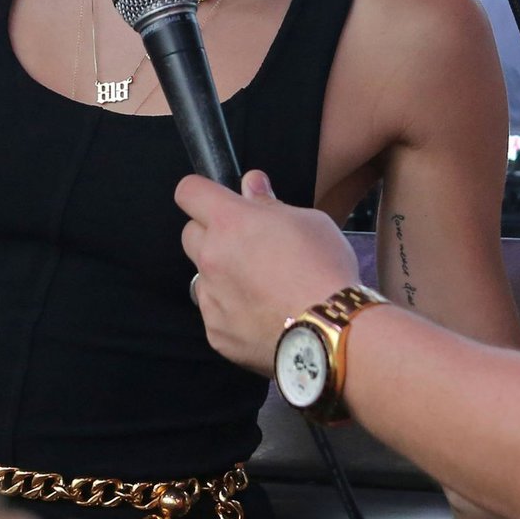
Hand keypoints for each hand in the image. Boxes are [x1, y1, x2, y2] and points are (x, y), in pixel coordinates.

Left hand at [177, 171, 360, 375]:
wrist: (329, 330)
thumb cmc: (325, 269)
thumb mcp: (310, 221)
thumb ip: (271, 204)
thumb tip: (252, 186)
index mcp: (231, 222)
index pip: (189, 192)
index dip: (201, 192)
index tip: (216, 200)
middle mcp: (211, 257)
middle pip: (190, 234)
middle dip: (212, 234)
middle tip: (247, 243)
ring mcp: (211, 297)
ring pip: (203, 276)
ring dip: (222, 274)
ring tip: (260, 285)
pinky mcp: (216, 332)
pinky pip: (215, 312)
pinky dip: (232, 309)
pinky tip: (263, 313)